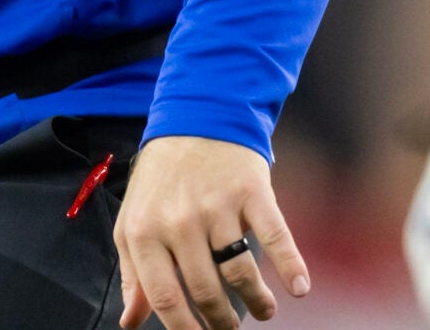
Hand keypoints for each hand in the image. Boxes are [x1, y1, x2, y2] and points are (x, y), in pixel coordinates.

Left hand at [115, 134, 308, 328]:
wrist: (195, 120)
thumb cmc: (162, 181)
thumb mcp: (135, 222)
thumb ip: (133, 273)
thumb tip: (131, 321)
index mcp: (145, 231)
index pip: (164, 296)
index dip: (183, 329)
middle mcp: (179, 220)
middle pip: (206, 290)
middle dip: (223, 321)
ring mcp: (216, 206)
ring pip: (240, 271)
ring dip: (257, 300)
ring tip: (264, 310)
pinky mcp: (251, 192)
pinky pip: (275, 236)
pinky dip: (291, 265)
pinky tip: (299, 288)